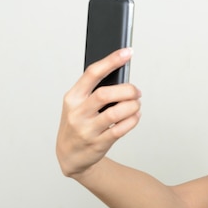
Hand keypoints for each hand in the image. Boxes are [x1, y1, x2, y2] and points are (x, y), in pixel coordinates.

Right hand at [56, 48, 141, 177]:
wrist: (70, 155)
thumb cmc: (78, 124)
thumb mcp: (78, 105)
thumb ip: (94, 91)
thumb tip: (122, 76)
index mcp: (72, 97)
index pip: (92, 73)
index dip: (111, 61)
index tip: (127, 52)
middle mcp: (77, 112)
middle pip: (106, 94)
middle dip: (127, 90)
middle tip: (136, 91)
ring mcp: (87, 129)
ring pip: (116, 113)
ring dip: (132, 106)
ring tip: (136, 105)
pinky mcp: (98, 143)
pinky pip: (121, 129)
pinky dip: (133, 120)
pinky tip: (135, 116)